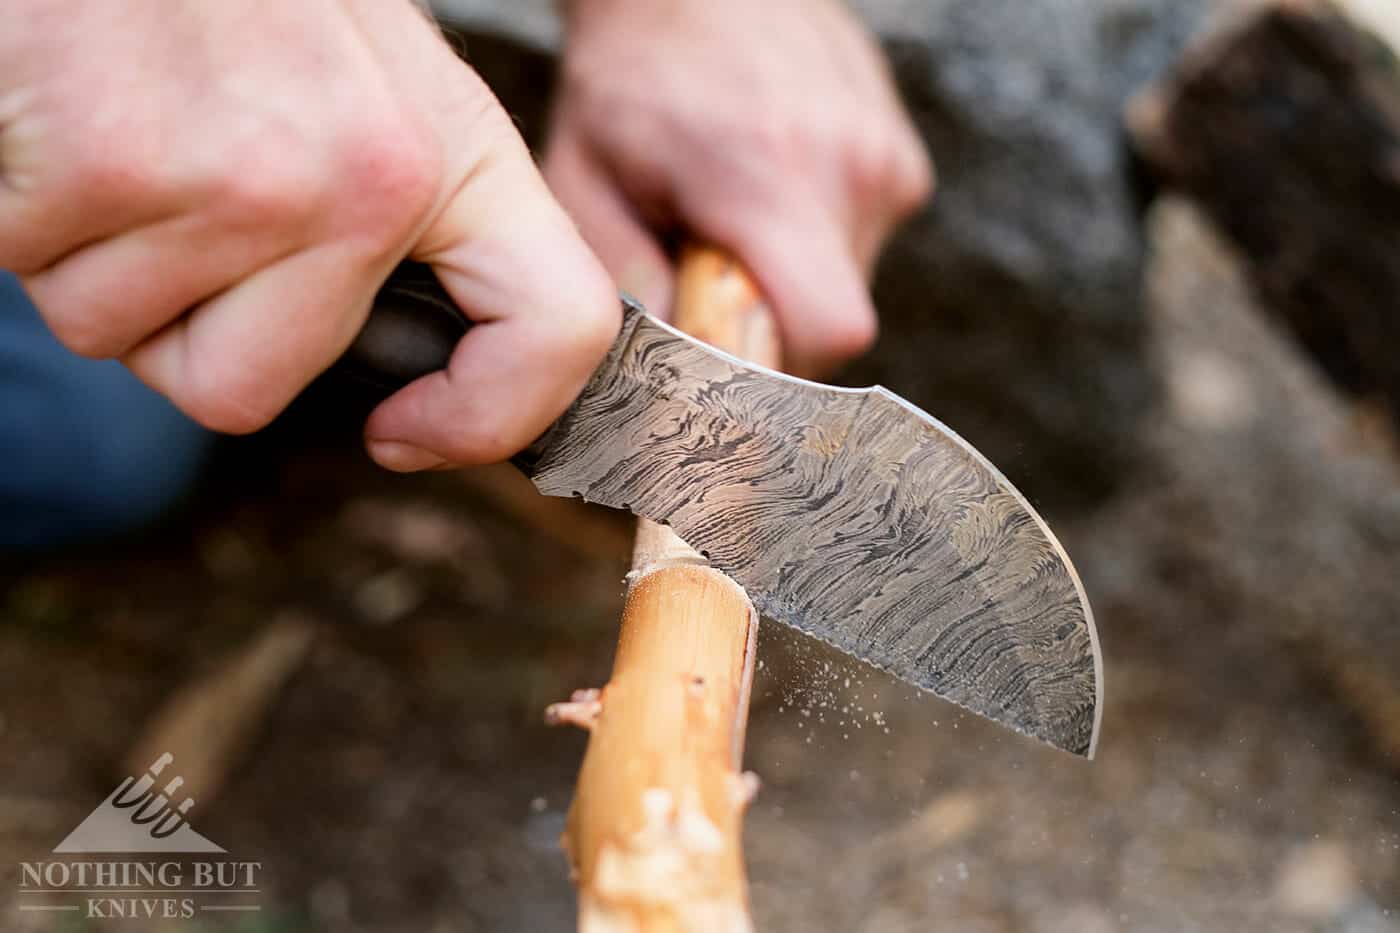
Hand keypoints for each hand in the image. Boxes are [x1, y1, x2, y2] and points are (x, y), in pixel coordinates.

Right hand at [0, 0, 617, 470]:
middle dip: (188, 324)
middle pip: (252, 390)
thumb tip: (429, 368)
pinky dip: (28, 224)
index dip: (484, 419)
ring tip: (122, 136)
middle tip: (178, 194)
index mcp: (454, 152)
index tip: (404, 432)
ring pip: (128, 340)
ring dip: (101, 265)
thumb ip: (413, 217)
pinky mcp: (107, 170)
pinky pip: (40, 281)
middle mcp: (366, 177)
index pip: (554, 331)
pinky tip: (62, 127)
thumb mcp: (376, 83)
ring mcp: (239, 179)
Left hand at [545, 0, 931, 375]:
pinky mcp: (903, 157)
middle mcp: (851, 165)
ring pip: (850, 285)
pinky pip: (863, 242)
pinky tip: (769, 191)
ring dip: (791, 278)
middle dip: (771, 321)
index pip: (827, 331)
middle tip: (711, 271)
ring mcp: (888, 157)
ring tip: (737, 219)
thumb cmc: (629, 77)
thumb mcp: (588, 183)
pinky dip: (815, 240)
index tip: (723, 346)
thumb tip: (673, 375)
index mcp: (770, 176)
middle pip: (836, 321)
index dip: (776, 366)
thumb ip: (628, 286)